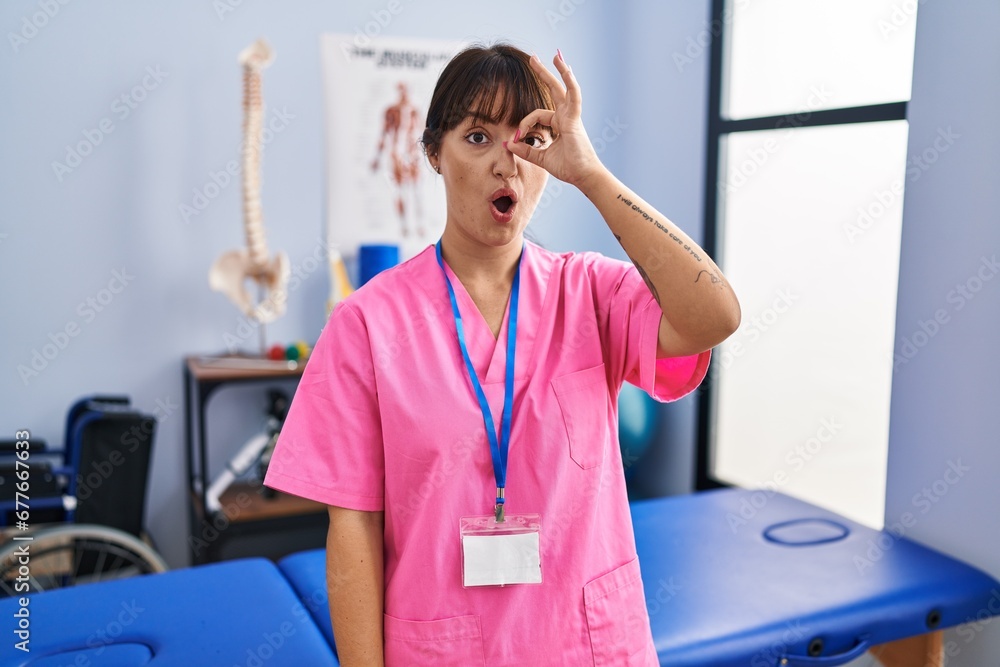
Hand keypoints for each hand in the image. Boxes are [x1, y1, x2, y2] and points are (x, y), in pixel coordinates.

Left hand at [505, 51, 605, 190]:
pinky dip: (570, 82)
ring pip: (563, 88)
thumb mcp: (541, 158)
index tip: (516, 138)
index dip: (524, 124)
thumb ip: (525, 150)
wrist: (583, 176)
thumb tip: (508, 143)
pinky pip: (573, 96)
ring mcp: (571, 116)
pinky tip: (566, 68)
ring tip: (554, 55)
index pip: (537, 115)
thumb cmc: (568, 168)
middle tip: (532, 57)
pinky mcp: (575, 119)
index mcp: (559, 124)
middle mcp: (566, 117)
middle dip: (543, 74)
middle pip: (553, 90)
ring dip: (558, 71)